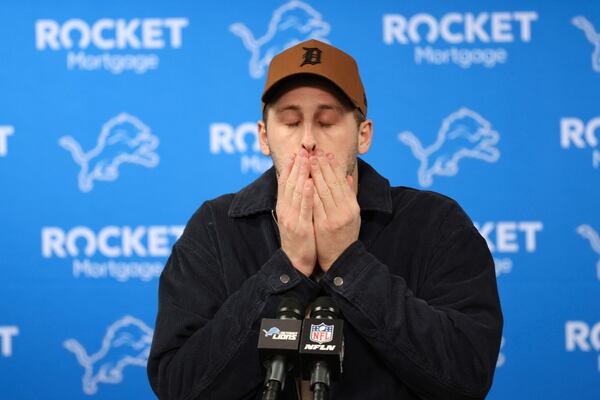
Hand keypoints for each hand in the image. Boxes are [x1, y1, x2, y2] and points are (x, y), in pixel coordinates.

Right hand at [276, 150, 316, 276]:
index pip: (285, 183)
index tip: (295, 153)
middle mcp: (285, 210)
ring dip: (300, 174)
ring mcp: (291, 218)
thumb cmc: (299, 240)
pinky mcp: (300, 227)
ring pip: (295, 192)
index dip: (290, 168)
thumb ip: (298, 203)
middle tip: (301, 150)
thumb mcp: (296, 218)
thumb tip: (302, 187)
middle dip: (296, 165)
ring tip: (305, 160)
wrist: (295, 262)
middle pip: (289, 183)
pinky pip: (303, 208)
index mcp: (284, 207)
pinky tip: (309, 182)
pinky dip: (305, 194)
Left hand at [310, 152, 360, 271]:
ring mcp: (335, 218)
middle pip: (333, 183)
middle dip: (323, 166)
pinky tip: (307, 182)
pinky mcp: (325, 225)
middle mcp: (346, 210)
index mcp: (352, 206)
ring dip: (316, 175)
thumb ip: (349, 195)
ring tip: (309, 161)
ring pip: (325, 191)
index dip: (333, 167)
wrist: (341, 259)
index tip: (325, 155)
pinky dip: (312, 193)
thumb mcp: (352, 215)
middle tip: (314, 153)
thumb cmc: (344, 235)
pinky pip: (317, 206)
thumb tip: (348, 177)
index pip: (341, 182)